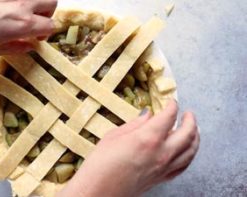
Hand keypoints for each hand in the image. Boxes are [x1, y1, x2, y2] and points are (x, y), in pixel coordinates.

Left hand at [0, 0, 56, 54]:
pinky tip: (9, 7)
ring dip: (37, 3)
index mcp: (23, 23)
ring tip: (24, 12)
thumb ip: (18, 47)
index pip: (51, 25)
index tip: (38, 37)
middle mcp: (23, 4)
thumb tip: (29, 45)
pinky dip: (21, 1)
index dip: (47, 33)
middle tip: (35, 21)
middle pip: (51, 3)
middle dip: (47, 13)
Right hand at [59, 100, 199, 196]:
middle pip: (187, 133)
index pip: (169, 116)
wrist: (98, 191)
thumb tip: (147, 115)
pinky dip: (189, 155)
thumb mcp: (113, 137)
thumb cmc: (100, 165)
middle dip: (190, 120)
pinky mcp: (161, 179)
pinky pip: (183, 166)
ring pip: (191, 150)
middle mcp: (161, 153)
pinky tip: (187, 151)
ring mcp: (163, 168)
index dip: (172, 106)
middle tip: (188, 113)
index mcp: (148, 138)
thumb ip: (134, 124)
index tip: (170, 102)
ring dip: (195, 137)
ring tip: (193, 130)